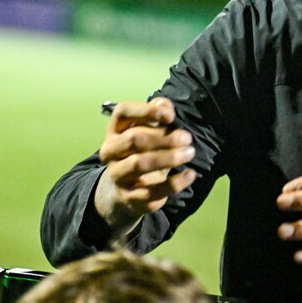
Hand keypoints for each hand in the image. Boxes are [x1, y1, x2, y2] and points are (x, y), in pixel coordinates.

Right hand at [94, 98, 197, 236]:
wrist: (124, 193)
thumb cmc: (141, 154)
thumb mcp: (147, 132)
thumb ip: (156, 115)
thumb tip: (165, 104)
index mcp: (114, 131)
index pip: (123, 112)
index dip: (147, 111)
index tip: (170, 116)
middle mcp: (110, 152)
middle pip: (133, 139)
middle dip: (163, 137)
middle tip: (187, 137)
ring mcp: (118, 176)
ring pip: (139, 164)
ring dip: (168, 157)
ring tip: (190, 152)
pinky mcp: (131, 198)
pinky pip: (153, 191)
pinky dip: (175, 182)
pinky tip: (190, 174)